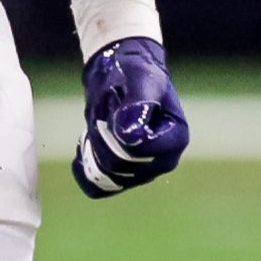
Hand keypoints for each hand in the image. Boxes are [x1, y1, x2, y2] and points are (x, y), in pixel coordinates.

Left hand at [72, 35, 188, 196]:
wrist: (124, 73)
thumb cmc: (136, 73)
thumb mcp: (140, 81)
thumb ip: (138, 106)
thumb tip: (131, 136)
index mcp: (175, 140)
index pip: (136, 152)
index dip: (117, 132)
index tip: (118, 107)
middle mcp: (163, 161)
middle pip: (120, 166)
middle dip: (104, 139)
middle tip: (105, 111)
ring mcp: (144, 171)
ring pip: (107, 175)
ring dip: (95, 148)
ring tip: (98, 123)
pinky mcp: (124, 175)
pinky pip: (99, 188)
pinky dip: (86, 172)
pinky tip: (84, 147)